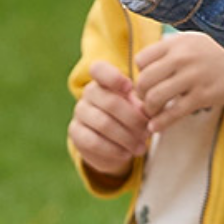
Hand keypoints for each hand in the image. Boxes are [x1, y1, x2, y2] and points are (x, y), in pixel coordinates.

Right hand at [71, 61, 150, 177]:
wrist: (112, 144)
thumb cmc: (128, 118)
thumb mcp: (137, 108)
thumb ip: (141, 106)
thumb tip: (145, 111)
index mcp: (104, 80)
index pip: (99, 69)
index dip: (113, 77)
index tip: (129, 87)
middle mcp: (89, 93)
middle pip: (110, 102)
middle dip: (133, 119)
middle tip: (147, 132)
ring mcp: (79, 112)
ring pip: (103, 124)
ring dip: (126, 138)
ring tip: (141, 147)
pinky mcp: (75, 132)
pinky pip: (94, 141)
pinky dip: (114, 149)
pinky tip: (126, 154)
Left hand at [134, 32, 223, 132]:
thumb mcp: (201, 40)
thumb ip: (178, 48)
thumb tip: (155, 60)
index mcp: (179, 42)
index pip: (142, 59)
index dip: (142, 73)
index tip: (150, 82)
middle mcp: (183, 57)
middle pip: (144, 80)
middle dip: (142, 95)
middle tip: (147, 102)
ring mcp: (192, 77)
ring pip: (154, 97)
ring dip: (150, 110)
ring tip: (153, 114)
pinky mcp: (204, 96)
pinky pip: (173, 113)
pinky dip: (160, 123)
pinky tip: (156, 128)